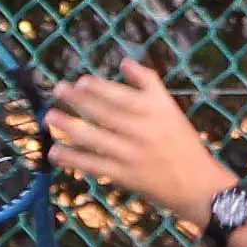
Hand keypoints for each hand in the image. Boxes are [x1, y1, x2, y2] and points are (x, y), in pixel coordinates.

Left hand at [45, 58, 237, 218]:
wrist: (197, 185)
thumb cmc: (181, 142)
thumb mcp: (170, 108)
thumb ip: (148, 82)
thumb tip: (124, 61)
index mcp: (155, 111)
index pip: (123, 96)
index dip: (100, 88)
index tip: (80, 81)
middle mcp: (143, 130)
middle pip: (105, 114)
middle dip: (78, 101)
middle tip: (57, 90)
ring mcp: (132, 154)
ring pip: (95, 139)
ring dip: (69, 127)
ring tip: (49, 117)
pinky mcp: (124, 176)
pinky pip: (94, 165)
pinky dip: (73, 158)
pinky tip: (56, 152)